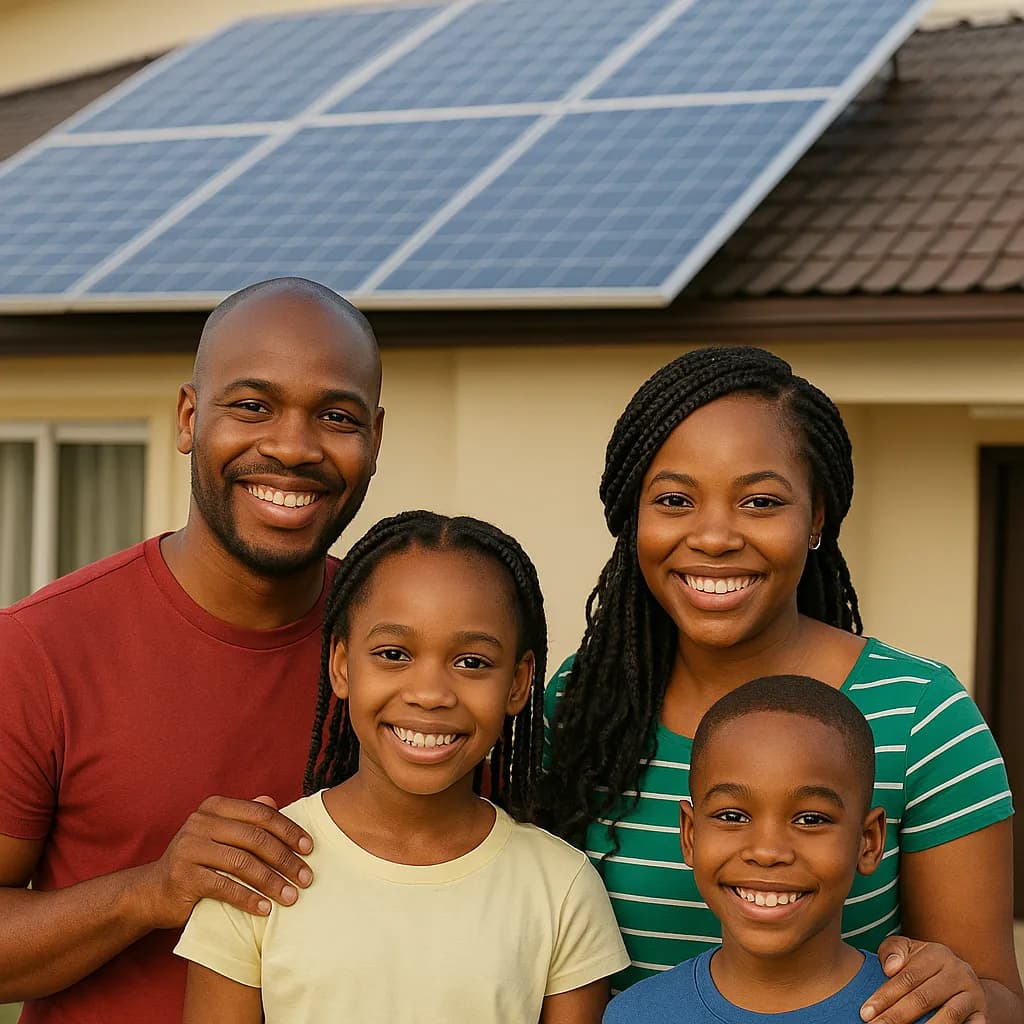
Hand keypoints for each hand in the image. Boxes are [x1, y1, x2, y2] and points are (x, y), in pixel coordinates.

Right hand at [139, 795, 313, 928]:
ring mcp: (189, 848)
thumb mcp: (220, 835)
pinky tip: (265, 909)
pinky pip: (224, 887)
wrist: (152, 892)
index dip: (289, 830)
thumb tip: (274, 801)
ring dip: (272, 882)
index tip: (309, 848)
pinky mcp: (183, 877)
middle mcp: (200, 822)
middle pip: (255, 838)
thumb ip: (245, 818)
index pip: (261, 814)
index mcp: (214, 807)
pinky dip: (248, 899)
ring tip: (291, 897)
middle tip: (307, 877)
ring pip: (242, 863)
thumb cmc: (197, 861)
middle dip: (285, 859)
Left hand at [862, 936, 986, 1023]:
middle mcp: (958, 972)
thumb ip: (892, 952)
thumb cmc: (924, 965)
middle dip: (896, 1016)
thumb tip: (890, 968)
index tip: (866, 1013)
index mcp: (937, 954)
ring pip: (948, 1016)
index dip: (885, 996)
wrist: (963, 981)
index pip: (907, 978)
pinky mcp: (982, 1016)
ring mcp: (973, 995)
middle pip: (923, 998)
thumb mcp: (908, 951)